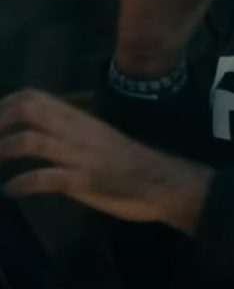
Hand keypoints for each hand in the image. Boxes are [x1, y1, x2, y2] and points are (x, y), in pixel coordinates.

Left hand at [0, 89, 212, 234]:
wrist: (163, 183)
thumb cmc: (130, 162)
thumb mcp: (98, 138)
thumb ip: (72, 131)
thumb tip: (42, 130)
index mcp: (80, 119)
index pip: (34, 97)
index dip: (3, 105)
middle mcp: (77, 131)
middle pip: (27, 110)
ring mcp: (80, 155)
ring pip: (30, 141)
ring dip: (2, 151)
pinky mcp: (84, 181)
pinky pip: (45, 178)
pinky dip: (21, 184)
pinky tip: (10, 191)